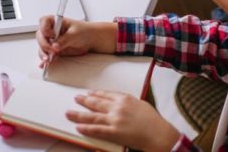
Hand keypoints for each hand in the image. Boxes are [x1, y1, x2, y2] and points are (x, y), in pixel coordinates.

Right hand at [36, 17, 115, 67]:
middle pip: (40, 36)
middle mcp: (51, 30)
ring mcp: (52, 40)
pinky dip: (45, 59)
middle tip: (52, 50)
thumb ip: (64, 39)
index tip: (52, 35)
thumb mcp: (74, 33)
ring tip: (48, 59)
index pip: (43, 21)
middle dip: (44, 44)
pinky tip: (44, 64)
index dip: (45, 29)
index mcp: (55, 21)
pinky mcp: (54, 49)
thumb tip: (55, 46)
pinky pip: (46, 54)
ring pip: (42, 46)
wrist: (91, 39)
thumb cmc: (84, 31)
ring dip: (43, 53)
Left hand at [67, 90, 181, 151]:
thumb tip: (119, 102)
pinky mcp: (114, 132)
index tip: (89, 93)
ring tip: (69, 112)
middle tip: (76, 98)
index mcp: (125, 98)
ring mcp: (114, 120)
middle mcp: (117, 107)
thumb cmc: (153, 120)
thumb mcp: (141, 104)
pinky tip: (78, 127)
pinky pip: (96, 130)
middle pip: (96, 103)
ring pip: (92, 116)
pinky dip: (86, 128)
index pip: (106, 94)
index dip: (96, 94)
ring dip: (79, 114)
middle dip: (84, 100)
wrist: (158, 133)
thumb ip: (128, 102)